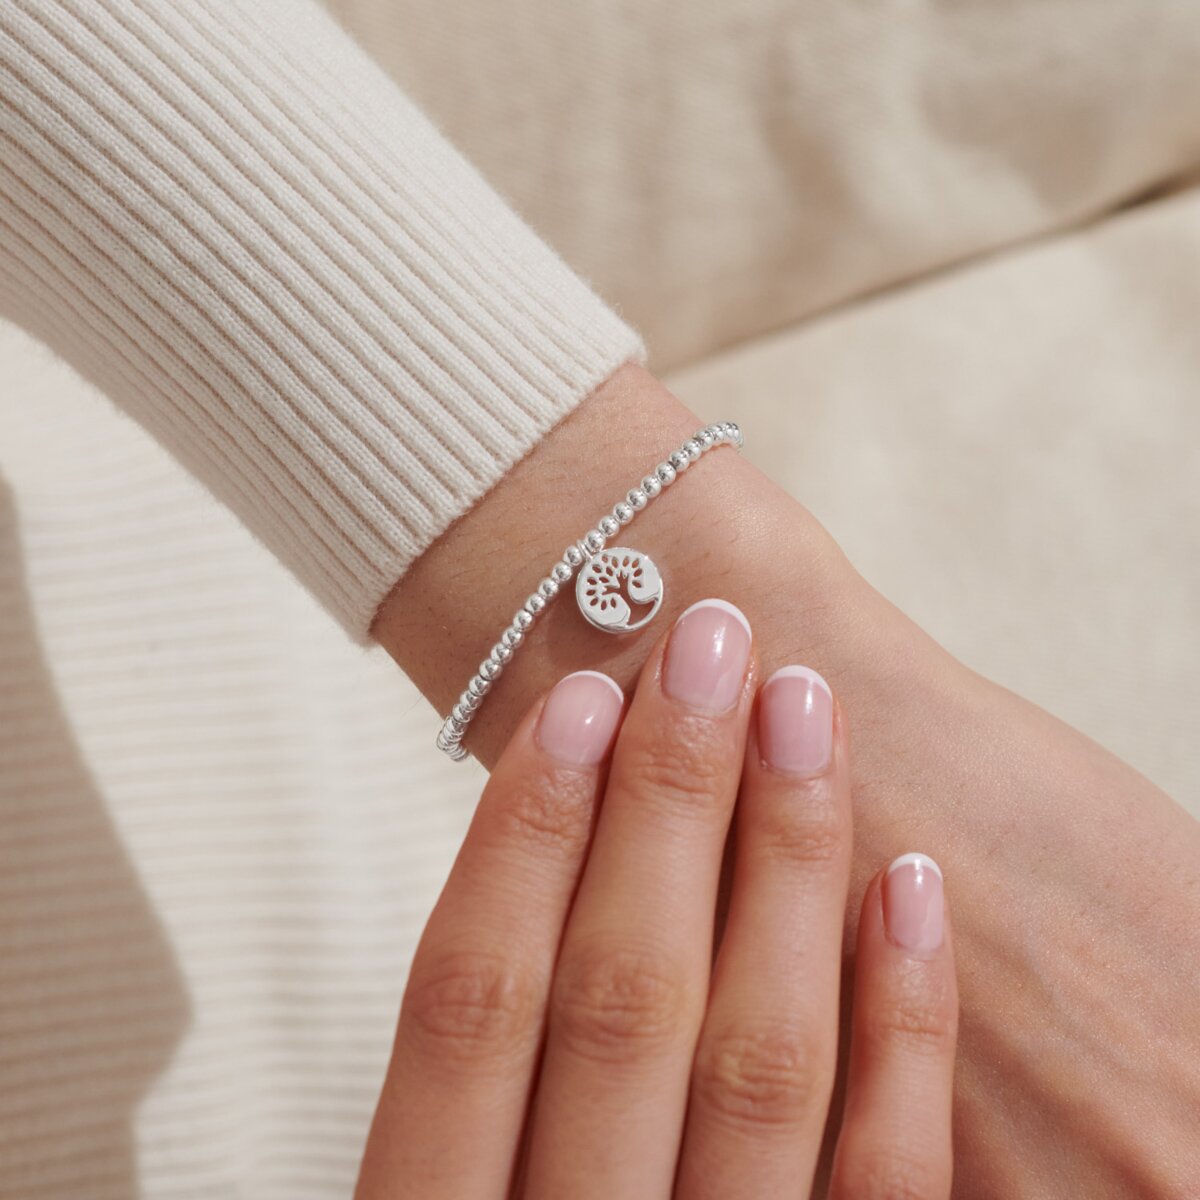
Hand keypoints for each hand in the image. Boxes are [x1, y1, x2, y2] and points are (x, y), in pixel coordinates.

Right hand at [356, 601, 957, 1197]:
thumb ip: (480, 1091)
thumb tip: (529, 876)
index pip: (467, 1006)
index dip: (523, 838)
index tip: (577, 698)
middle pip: (617, 1001)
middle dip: (663, 804)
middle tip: (706, 645)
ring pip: (755, 1065)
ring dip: (782, 868)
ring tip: (802, 711)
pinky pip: (886, 1178)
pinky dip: (901, 1027)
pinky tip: (910, 883)